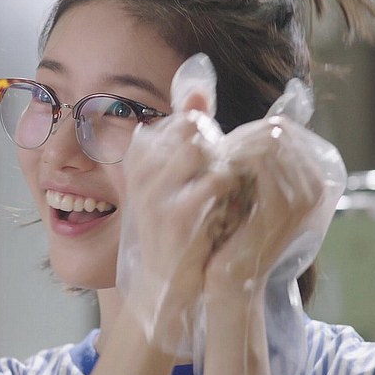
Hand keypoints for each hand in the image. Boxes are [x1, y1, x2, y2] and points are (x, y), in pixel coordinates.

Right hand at [119, 102, 238, 348]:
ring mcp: (158, 194)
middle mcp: (142, 172)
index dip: (207, 135)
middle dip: (220, 146)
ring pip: (204, 149)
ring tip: (234, 185)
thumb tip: (198, 89)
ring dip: (229, 162)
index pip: (179, 121)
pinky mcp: (180, 216)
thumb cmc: (172, 229)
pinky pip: (218, 180)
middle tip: (231, 169)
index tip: (216, 160)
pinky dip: (235, 185)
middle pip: (192, 130)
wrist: (164, 286)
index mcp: (137, 160)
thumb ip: (182, 135)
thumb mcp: (167, 180)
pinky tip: (237, 201)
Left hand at [204, 115, 326, 292]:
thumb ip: (259, 159)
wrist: (235, 280)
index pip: (283, 128)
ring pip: (270, 142)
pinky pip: (261, 163)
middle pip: (278, 130)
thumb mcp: (253, 191)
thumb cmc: (237, 233)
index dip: (248, 130)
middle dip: (241, 135)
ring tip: (213, 160)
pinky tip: (216, 172)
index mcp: (318, 177)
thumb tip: (245, 125)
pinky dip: (235, 161)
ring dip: (236, 146)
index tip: (222, 145)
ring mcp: (306, 196)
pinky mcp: (285, 208)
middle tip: (214, 150)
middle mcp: (320, 184)